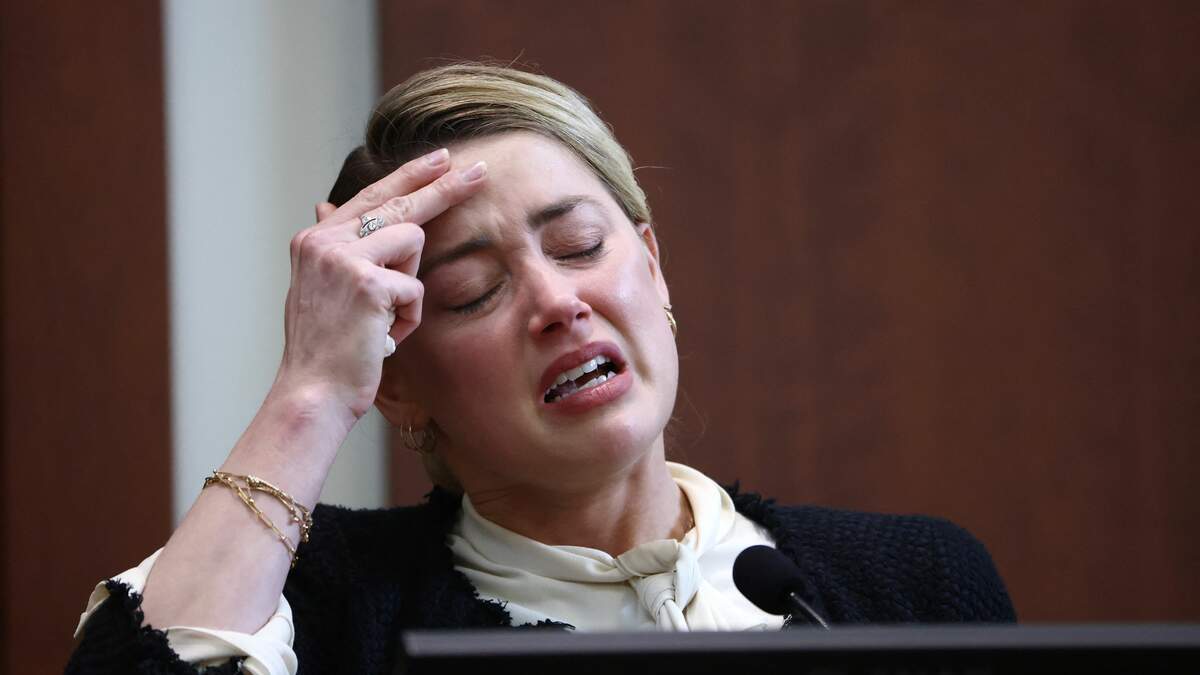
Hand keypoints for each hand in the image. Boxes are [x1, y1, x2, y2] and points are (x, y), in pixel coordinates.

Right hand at [274, 148, 486, 419]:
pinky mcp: (368, 284)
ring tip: (382, 318)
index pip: (372, 196)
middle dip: (445, 187)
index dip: (410, 176)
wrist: (312, 394)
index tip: (442, 160)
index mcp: (315, 240)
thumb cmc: (325, 349)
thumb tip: (324, 205)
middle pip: (399, 201)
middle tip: (481, 170)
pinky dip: (408, 319)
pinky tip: (381, 337)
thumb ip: (333, 248)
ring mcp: (344, 259)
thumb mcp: (320, 290)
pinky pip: (416, 288)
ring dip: (410, 285)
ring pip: (414, 243)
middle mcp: (324, 242)